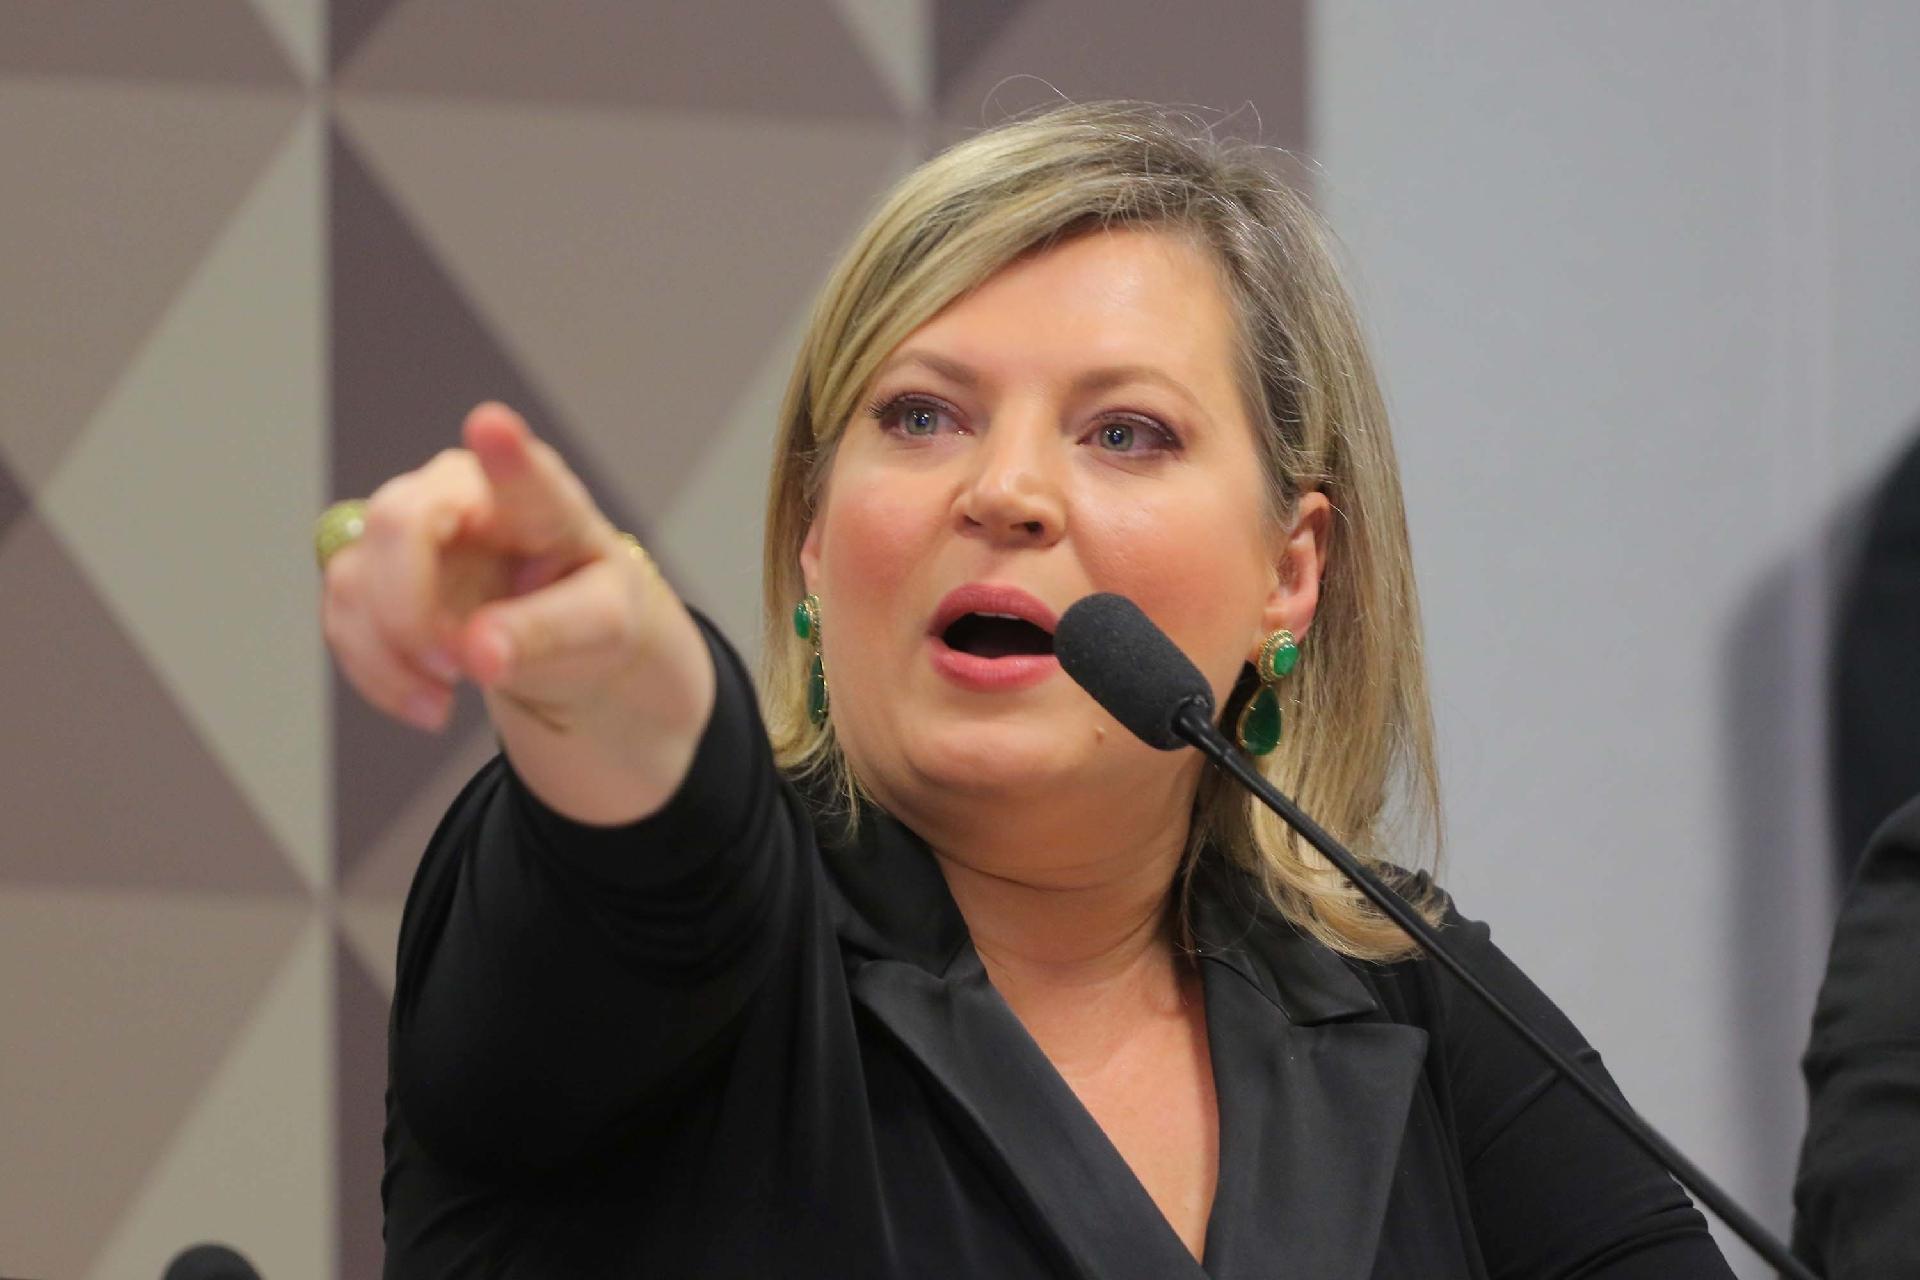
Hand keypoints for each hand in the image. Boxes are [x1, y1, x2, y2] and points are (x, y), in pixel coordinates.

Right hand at [321, 401, 655, 733]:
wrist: (568, 637)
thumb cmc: (593, 614)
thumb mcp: (601, 631)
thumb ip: (547, 634)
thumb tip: (478, 653)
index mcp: (542, 501)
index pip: (523, 476)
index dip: (504, 452)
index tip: (491, 423)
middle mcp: (464, 492)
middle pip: (399, 525)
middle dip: (410, 613)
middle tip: (460, 670)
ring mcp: (410, 526)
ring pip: (357, 577)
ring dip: (391, 656)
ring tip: (447, 700)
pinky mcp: (373, 569)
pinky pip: (342, 616)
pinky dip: (375, 672)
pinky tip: (426, 699)